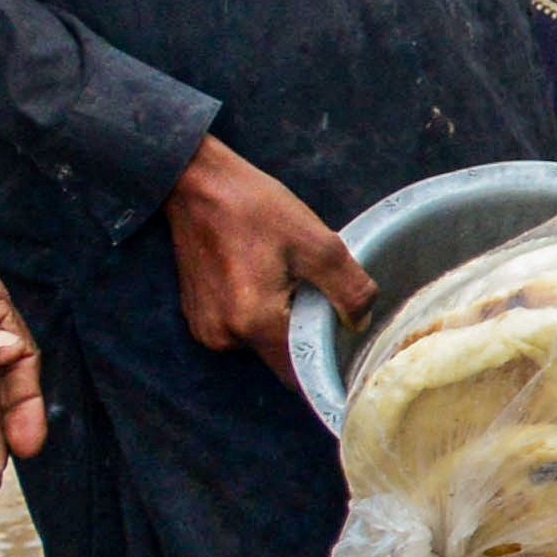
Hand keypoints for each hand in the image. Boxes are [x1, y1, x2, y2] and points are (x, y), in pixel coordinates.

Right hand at [163, 138, 371, 385]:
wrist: (196, 184)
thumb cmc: (255, 208)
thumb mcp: (317, 242)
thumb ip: (348, 289)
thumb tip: (360, 323)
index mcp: (254, 322)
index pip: (299, 372)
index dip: (327, 366)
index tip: (349, 354)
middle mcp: (224, 336)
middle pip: (282, 359)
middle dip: (308, 339)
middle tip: (328, 303)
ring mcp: (207, 328)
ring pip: (263, 344)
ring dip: (285, 324)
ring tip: (295, 282)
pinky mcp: (199, 316)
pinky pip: (243, 330)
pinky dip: (263, 315)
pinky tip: (270, 279)